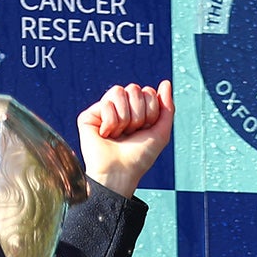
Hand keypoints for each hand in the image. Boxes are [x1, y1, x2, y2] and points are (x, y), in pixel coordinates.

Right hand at [78, 80, 174, 197]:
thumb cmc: (139, 158)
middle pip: (134, 88)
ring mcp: (103, 111)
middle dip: (138, 114)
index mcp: (136, 111)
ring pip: (118, 91)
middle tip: (130, 133)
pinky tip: (106, 135)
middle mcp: (120, 109)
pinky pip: (105, 103)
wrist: (120, 173)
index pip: (147, 92)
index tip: (144, 130)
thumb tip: (166, 82)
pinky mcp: (89, 116)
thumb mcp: (161, 133)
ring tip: (118, 134)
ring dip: (124, 118)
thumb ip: (167, 107)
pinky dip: (110, 122)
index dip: (150, 111)